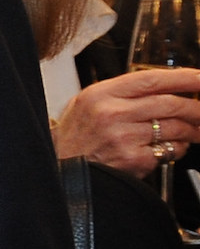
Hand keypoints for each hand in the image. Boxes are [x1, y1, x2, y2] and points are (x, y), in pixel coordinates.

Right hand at [52, 69, 199, 176]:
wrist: (62, 170)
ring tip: (196, 131)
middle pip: (169, 103)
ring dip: (192, 129)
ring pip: (174, 127)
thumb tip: (167, 86)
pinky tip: (172, 148)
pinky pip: (169, 150)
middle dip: (196, 107)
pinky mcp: (132, 159)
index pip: (151, 79)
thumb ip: (122, 93)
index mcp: (101, 94)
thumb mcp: (89, 104)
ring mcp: (122, 137)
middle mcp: (111, 113)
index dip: (183, 77)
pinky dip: (178, 149)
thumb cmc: (76, 138)